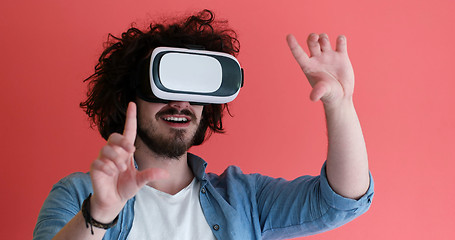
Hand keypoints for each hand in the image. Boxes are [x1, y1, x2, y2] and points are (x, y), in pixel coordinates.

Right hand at [89, 102, 167, 222]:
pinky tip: (111, 174)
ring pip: (107, 149)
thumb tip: (165, 173)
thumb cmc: (126, 187)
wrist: (113, 200)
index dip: (130, 117)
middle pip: (114, 136)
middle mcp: (113, 152)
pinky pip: (99, 162)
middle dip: (122, 142)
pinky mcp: (95, 166)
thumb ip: (150, 175)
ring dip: (116, 159)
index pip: (128, 130)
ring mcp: (103, 158)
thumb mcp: (140, 181)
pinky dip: (107, 168)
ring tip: (120, 169)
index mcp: (125, 151)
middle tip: (130, 151)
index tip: (132, 103)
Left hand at [286, 33, 354, 105]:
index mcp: (308, 66)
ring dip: (324, 37)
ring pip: (324, 39)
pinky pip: (340, 42)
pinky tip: (340, 41)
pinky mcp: (341, 56)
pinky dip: (340, 39)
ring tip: (325, 41)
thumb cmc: (329, 95)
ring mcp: (329, 56)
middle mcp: (317, 59)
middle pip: (312, 42)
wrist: (342, 96)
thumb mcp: (324, 93)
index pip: (298, 53)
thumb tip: (313, 98)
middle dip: (312, 38)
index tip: (288, 36)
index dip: (293, 45)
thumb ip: (318, 92)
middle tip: (315, 38)